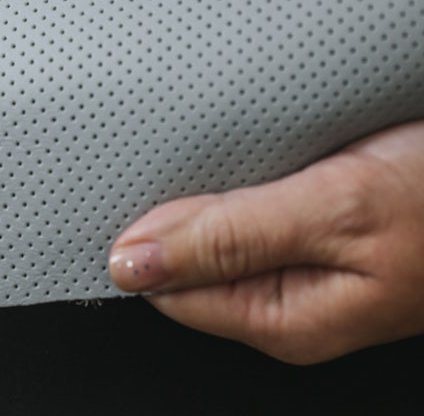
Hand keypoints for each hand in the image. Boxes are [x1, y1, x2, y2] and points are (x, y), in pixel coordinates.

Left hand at [108, 121, 423, 362]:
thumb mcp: (336, 208)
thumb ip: (229, 236)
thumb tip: (132, 264)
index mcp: (286, 317)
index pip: (166, 290)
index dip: (146, 238)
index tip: (141, 189)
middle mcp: (295, 302)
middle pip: (190, 260)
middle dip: (178, 211)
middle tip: (196, 158)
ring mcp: (314, 268)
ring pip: (223, 231)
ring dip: (215, 188)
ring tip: (238, 150)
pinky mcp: (331, 233)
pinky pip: (261, 209)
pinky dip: (251, 175)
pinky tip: (266, 151)